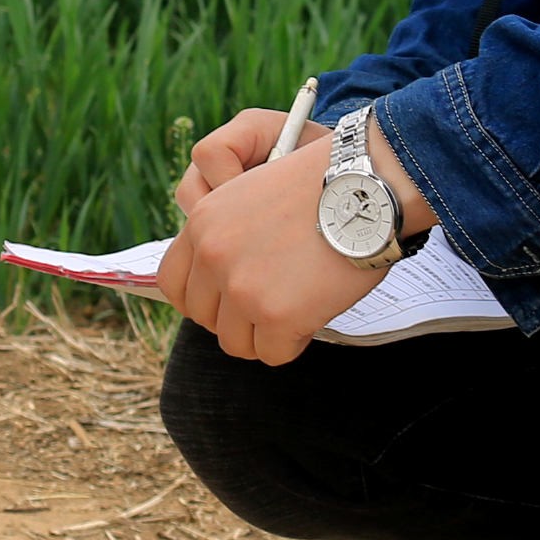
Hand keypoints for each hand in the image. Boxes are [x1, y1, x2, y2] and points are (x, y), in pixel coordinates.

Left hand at [156, 118, 427, 366]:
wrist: (366, 185)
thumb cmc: (321, 187)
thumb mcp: (250, 195)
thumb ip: (224, 235)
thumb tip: (219, 286)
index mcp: (202, 221)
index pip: (173, 282)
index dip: (202, 298)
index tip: (227, 300)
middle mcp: (213, 255)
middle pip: (204, 318)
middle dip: (235, 318)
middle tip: (270, 306)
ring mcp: (242, 288)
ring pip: (235, 343)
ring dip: (263, 334)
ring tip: (295, 310)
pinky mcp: (276, 315)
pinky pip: (273, 353)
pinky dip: (294, 342)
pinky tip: (313, 315)